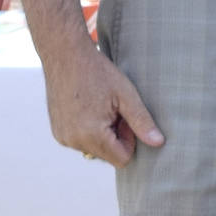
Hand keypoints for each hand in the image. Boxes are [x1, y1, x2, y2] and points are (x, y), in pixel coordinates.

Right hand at [40, 38, 163, 166]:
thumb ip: (142, 122)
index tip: (128, 117)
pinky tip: (91, 107)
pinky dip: (89, 130)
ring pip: (94, 149)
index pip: (121, 159)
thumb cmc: (98, 72)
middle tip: (117, 110)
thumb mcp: (126, 95)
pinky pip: (80, 140)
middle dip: (117, 137)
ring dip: (103, 134)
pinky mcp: (57, 131)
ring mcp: (62, 137)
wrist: (66, 56)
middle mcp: (73, 141)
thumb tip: (158, 143)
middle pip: (108, 155)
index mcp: (91, 135)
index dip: (131, 140)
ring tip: (103, 106)